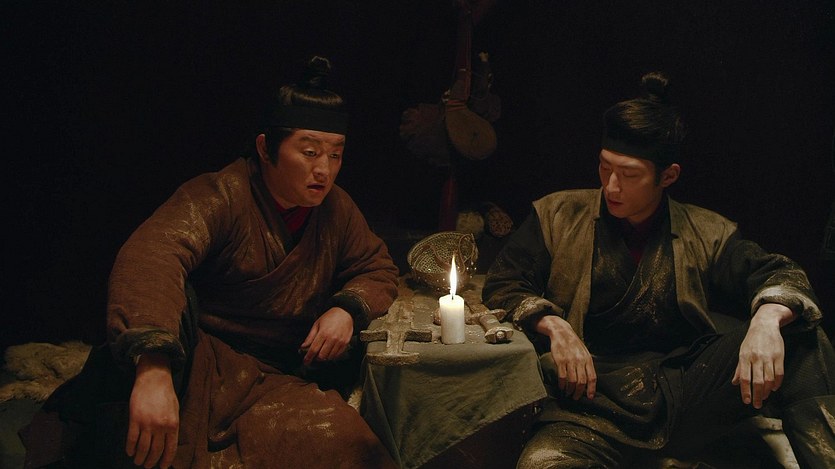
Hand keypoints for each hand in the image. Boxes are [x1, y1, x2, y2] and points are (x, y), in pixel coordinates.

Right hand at [127, 353, 178, 468]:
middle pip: (155, 451)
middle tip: (147, 466)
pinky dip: (130, 448)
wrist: (154, 378)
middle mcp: (160, 426)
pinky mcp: (134, 419)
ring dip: (139, 458)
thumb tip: (168, 442)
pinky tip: (129, 452)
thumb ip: (172, 426)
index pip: (170, 449)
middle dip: (151, 462)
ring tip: (138, 461)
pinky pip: (131, 439)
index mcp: (173, 425)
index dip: (166, 460)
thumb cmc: (166, 393)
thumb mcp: (175, 410)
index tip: (162, 467)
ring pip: (142, 448)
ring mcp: (147, 423)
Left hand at [301, 307, 353, 365]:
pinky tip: (329, 351)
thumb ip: (310, 336)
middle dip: (316, 358)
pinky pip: (337, 355)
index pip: (313, 349)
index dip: (308, 357)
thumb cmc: (330, 317)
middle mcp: (332, 338)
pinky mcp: (345, 343)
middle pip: (322, 356)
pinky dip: (332, 355)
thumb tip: (303, 346)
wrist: (345, 312)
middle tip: (314, 355)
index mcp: (323, 333)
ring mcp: (340, 342)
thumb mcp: (317, 324)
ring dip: (324, 357)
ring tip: (322, 352)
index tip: (305, 361)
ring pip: (330, 357)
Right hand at [535, 315, 596, 399]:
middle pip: (582, 381)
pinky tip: (561, 386)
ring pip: (572, 381)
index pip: (592, 377)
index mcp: (588, 359)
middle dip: (579, 392)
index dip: (591, 389)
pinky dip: (562, 384)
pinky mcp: (560, 360)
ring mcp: (570, 361)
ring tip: (568, 393)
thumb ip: (587, 364)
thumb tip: (589, 379)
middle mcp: (580, 361)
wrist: (562, 332)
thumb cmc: (573, 344)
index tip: (589, 397)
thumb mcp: (584, 352)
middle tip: (576, 397)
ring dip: (570, 390)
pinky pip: (562, 376)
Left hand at [732, 303, 793, 408]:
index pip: (745, 378)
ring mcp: (769, 357)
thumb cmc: (751, 340)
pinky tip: (774, 388)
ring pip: (769, 379)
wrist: (765, 325)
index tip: (747, 401)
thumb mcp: (741, 352)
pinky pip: (779, 374)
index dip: (746, 391)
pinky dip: (777, 383)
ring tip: (765, 397)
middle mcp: (756, 358)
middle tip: (757, 405)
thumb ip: (739, 368)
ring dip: (767, 391)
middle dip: (758, 396)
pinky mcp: (780, 356)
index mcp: (744, 357)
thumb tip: (735, 383)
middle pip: (758, 381)